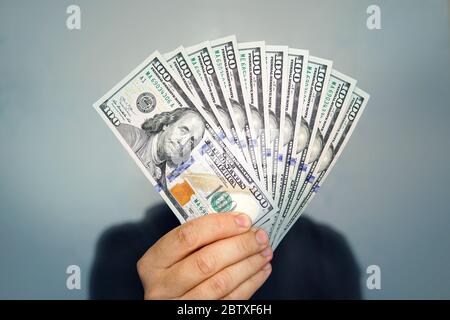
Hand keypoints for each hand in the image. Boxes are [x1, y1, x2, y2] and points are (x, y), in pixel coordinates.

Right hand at [137, 212, 272, 298]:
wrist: (172, 307)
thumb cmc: (174, 274)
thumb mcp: (174, 256)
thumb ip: (197, 240)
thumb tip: (237, 222)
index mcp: (153, 262)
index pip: (188, 236)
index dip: (219, 225)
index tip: (243, 220)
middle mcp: (162, 286)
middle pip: (207, 261)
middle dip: (240, 246)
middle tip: (259, 236)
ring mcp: (181, 305)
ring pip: (221, 282)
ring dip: (249, 264)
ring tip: (264, 251)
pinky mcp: (202, 318)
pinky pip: (231, 300)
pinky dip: (251, 283)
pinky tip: (260, 270)